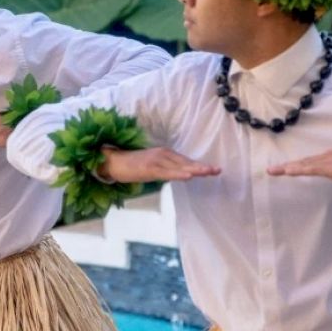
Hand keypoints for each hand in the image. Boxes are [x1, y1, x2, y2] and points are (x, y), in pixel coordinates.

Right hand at [99, 148, 219, 182]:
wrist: (113, 162)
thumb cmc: (132, 166)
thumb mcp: (152, 167)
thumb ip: (166, 169)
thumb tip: (180, 174)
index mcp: (165, 155)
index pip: (186, 161)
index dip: (200, 165)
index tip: (214, 169)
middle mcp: (163, 155)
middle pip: (186, 162)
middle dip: (202, 167)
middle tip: (217, 170)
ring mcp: (156, 160)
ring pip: (179, 166)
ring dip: (194, 169)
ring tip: (207, 172)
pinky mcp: (149, 167)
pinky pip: (167, 172)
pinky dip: (178, 173)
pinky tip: (188, 176)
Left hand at [266, 151, 331, 189]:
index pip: (310, 162)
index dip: (296, 165)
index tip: (282, 169)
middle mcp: (329, 156)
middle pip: (304, 162)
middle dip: (286, 166)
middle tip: (270, 170)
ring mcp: (330, 161)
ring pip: (305, 164)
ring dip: (288, 168)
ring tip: (273, 171)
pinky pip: (312, 169)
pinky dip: (300, 169)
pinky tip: (288, 171)